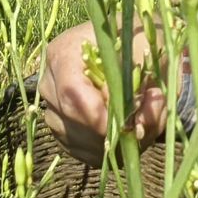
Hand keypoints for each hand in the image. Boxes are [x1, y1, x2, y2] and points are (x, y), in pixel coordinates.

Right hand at [34, 21, 168, 165]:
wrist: (136, 49)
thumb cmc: (140, 44)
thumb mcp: (147, 55)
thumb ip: (141, 86)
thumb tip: (133, 125)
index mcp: (63, 53)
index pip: (71, 92)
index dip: (98, 115)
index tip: (127, 125)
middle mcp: (49, 83)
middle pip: (72, 120)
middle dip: (114, 130)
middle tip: (147, 119)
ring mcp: (53, 110)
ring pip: (79, 141)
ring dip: (117, 142)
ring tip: (142, 120)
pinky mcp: (64, 133)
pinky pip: (84, 154)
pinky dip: (112, 152)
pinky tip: (129, 134)